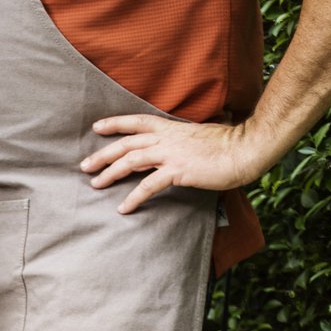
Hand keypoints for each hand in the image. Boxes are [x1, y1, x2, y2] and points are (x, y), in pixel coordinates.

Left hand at [83, 116, 278, 213]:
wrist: (245, 149)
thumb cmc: (227, 145)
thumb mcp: (197, 137)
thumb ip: (179, 142)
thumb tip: (168, 152)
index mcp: (171, 128)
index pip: (137, 122)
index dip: (115, 123)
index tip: (96, 127)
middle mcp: (167, 138)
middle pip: (126, 143)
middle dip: (103, 154)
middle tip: (84, 166)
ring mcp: (171, 153)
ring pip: (131, 161)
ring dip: (110, 173)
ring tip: (95, 185)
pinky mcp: (178, 171)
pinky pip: (149, 186)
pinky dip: (134, 197)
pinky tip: (123, 208)